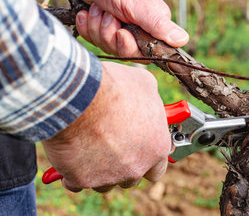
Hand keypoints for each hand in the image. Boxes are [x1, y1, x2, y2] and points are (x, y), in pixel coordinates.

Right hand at [42, 62, 170, 192]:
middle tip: (111, 144)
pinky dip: (72, 172)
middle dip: (122, 164)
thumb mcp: (145, 85)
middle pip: (131, 176)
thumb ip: (150, 101)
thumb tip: (147, 100)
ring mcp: (108, 176)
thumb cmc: (114, 88)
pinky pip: (75, 182)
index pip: (158, 169)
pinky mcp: (81, 179)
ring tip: (89, 145)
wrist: (78, 96)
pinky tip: (71, 156)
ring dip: (98, 169)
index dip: (148, 160)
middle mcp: (136, 167)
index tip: (139, 152)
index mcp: (156, 148)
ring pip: (104, 182)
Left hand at [49, 0, 188, 52]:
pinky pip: (93, 40)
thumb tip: (183, 40)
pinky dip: (86, 25)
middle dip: (110, 34)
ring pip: (107, 46)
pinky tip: (87, 11)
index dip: (130, 46)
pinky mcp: (102, 27)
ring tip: (97, 7)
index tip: (121, 33)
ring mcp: (120, 27)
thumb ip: (158, 24)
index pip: (147, 52)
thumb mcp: (137, 4)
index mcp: (154, 23)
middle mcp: (139, 27)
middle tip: (108, 14)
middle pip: (124, 52)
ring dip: (97, 26)